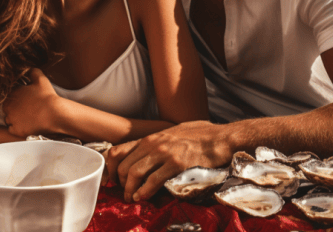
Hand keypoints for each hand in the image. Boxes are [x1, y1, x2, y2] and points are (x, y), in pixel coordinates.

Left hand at [2, 68, 59, 136]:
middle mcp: (8, 106)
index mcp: (12, 94)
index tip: (26, 101)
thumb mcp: (41, 79)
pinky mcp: (16, 130)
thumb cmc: (47, 96)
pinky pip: (12, 130)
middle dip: (15, 109)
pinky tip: (27, 125)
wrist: (54, 113)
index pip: (9, 96)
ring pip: (9, 119)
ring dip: (15, 119)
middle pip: (7, 108)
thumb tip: (28, 69)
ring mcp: (11, 119)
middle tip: (28, 110)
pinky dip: (18, 128)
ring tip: (28, 118)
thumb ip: (32, 72)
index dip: (18, 99)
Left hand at [104, 121, 234, 201]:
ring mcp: (164, 153)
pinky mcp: (176, 164)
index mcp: (151, 138)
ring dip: (129, 190)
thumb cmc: (201, 135)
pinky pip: (153, 180)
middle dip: (119, 183)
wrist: (222, 138)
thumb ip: (159, 143)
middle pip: (124, 165)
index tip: (111, 180)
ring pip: (134, 173)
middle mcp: (153, 144)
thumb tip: (149, 153)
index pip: (118, 151)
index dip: (110, 168)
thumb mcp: (174, 133)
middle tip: (123, 194)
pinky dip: (144, 191)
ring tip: (131, 198)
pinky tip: (142, 197)